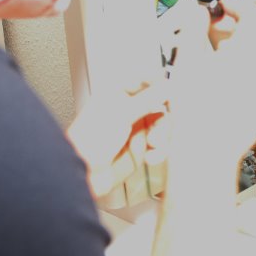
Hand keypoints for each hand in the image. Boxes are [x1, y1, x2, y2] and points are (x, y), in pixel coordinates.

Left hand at [65, 73, 171, 198]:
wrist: (83, 174)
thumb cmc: (89, 142)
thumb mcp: (122, 114)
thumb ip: (148, 99)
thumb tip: (167, 86)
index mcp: (118, 93)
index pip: (146, 80)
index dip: (161, 85)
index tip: (171, 94)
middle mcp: (128, 109)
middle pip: (160, 105)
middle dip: (164, 117)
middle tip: (165, 125)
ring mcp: (134, 129)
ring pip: (162, 126)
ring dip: (163, 137)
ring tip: (154, 145)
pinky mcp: (139, 149)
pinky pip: (159, 146)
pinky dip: (159, 152)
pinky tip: (151, 157)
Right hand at [164, 0, 255, 171]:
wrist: (206, 149)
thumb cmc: (194, 107)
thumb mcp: (187, 59)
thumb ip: (195, 27)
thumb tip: (200, 11)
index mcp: (249, 49)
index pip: (253, 14)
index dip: (238, 4)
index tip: (223, 3)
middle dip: (244, 21)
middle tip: (221, 22)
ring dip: (249, 42)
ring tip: (223, 45)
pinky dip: (251, 62)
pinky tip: (229, 70)